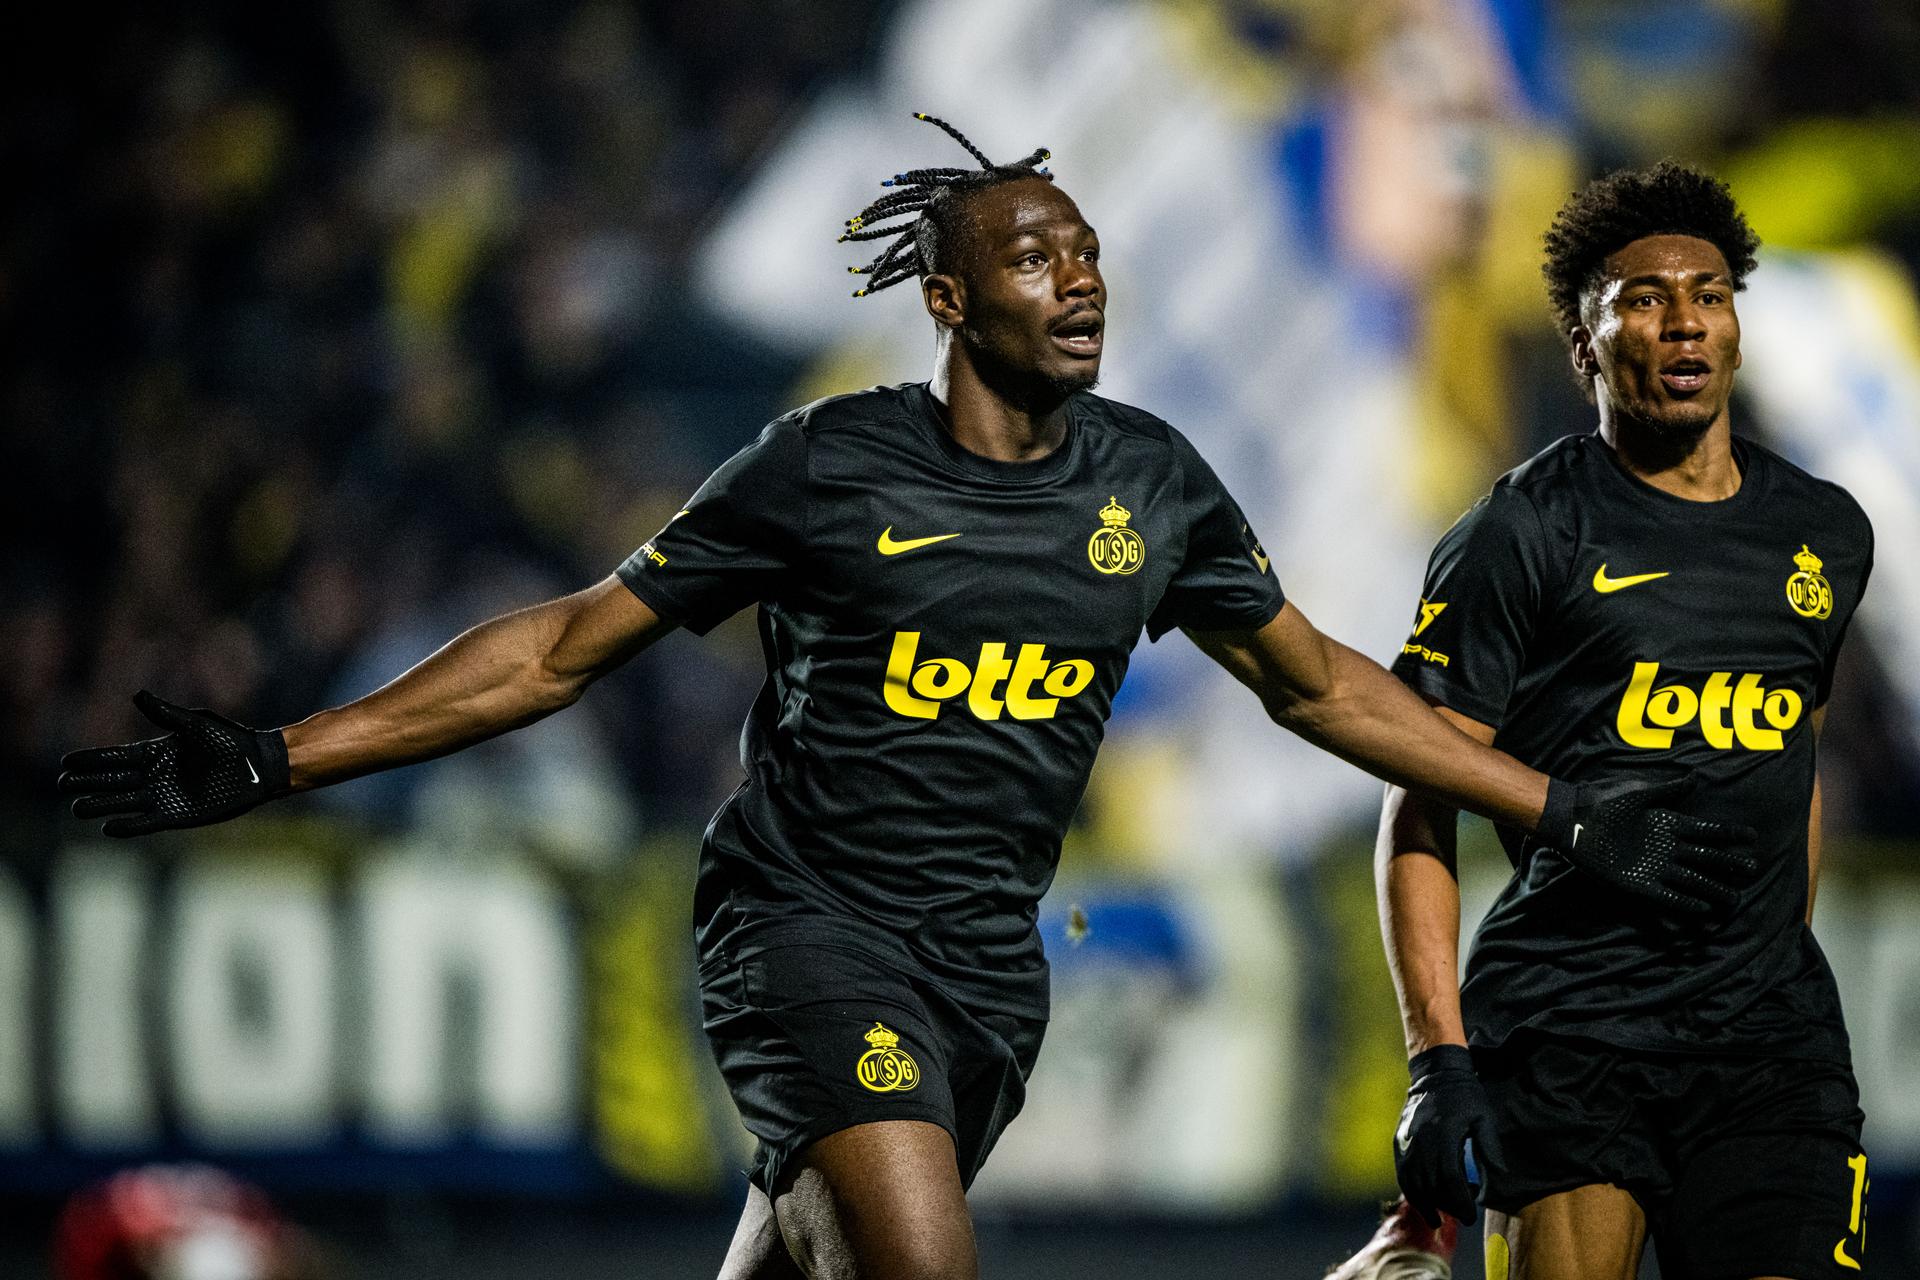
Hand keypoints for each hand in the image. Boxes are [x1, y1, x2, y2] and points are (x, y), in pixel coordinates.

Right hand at [58, 691, 289, 836]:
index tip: (65, 762)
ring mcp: (165, 797)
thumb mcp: (195, 724)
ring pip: (123, 803)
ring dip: (101, 805)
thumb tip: (136, 694)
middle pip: (112, 781)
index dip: (90, 760)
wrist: (258, 765)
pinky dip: (129, 825)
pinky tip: (108, 827)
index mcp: (156, 752)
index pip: (115, 757)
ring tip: (77, 808)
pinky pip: (147, 822)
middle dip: (87, 783)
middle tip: (63, 785)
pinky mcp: (178, 816)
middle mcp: (156, 776)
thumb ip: (164, 714)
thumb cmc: (230, 740)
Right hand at [1394, 1044, 1502, 1226]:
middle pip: (1430, 1185)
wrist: (1435, 1074)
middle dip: (1447, 1206)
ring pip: (1412, 1183)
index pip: (1449, 1178)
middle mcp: (1421, 1141)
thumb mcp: (1484, 1118)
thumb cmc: (1465, 1096)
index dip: (1460, 1201)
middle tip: (1463, 1215)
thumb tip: (1498, 1176)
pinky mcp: (1398, 1143)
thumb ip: (1490, 1148)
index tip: (1471, 1215)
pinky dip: (1411, 1192)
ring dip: (1426, 1204)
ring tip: (1439, 1217)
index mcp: (1444, 1135)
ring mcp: (1407, 1142)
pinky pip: (1402, 1174)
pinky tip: (1422, 1203)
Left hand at [1535, 774, 1758, 914]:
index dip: (1729, 834)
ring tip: (1733, 899)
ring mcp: (1653, 866)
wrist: (1574, 819)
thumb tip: (1694, 778)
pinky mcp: (1637, 883)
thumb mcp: (1638, 792)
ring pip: (1691, 880)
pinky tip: (1702, 910)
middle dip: (1729, 865)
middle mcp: (1665, 847)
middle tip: (1753, 870)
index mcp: (1667, 823)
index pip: (1706, 830)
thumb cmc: (1603, 801)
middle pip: (1705, 858)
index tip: (1752, 837)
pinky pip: (1665, 896)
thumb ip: (1668, 789)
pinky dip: (1684, 904)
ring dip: (1711, 889)